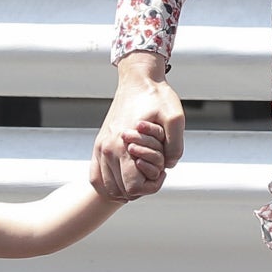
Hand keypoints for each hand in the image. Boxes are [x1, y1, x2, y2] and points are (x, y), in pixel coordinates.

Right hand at [91, 58, 184, 200]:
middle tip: (153, 171)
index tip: (162, 171)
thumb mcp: (175, 118)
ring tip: (141, 173)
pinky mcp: (99, 144)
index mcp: (124, 146)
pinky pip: (96, 177)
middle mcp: (108, 150)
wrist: (137, 80)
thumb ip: (175, 146)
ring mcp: (100, 147)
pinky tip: (124, 176)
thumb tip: (168, 166)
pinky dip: (108, 184)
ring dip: (124, 187)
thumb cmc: (157, 97)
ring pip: (106, 187)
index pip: (132, 187)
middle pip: (120, 191)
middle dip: (139, 188)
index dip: (151, 186)